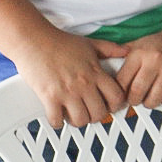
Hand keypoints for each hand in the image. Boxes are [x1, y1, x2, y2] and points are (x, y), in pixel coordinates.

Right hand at [11, 29, 128, 127]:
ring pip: (81, 120)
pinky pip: (57, 120)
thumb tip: (126, 51)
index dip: (116, 105)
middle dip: (96, 116)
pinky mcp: (49, 97)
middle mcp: (84, 84)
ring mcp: (67, 92)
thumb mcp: (90, 43)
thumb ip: (110, 49)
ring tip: (74, 114)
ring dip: (78, 121)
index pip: (116, 96)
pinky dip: (58, 122)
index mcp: (95, 72)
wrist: (35, 40)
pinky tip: (57, 115)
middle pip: (99, 113)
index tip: (109, 105)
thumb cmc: (60, 41)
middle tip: (90, 112)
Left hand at [115, 27, 161, 108]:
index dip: (120, 92)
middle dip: (135, 100)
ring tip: (152, 96)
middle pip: (136, 93)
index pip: (121, 82)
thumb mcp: (139, 45)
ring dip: (151, 103)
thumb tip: (103, 75)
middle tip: (138, 98)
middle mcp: (155, 60)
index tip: (123, 95)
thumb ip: (121, 58)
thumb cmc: (161, 44)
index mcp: (140, 53)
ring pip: (154, 100)